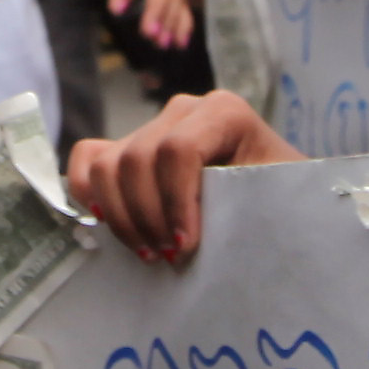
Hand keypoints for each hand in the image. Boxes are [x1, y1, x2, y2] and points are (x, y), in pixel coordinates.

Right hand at [61, 91, 298, 262]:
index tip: (185, 246)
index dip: (175, 202)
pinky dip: (89, 193)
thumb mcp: (275, 200)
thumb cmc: (280, 203)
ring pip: (109, 164)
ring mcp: (151, 126)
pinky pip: (88, 158)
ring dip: (122, 216)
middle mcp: (184, 110)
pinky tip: (109, 225)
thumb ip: (244, 207)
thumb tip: (198, 238)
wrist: (277, 198)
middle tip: (169, 257)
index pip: (178, 150)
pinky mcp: (127, 145)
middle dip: (148, 216)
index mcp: (224, 112)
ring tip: (150, 251)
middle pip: (139, 158)